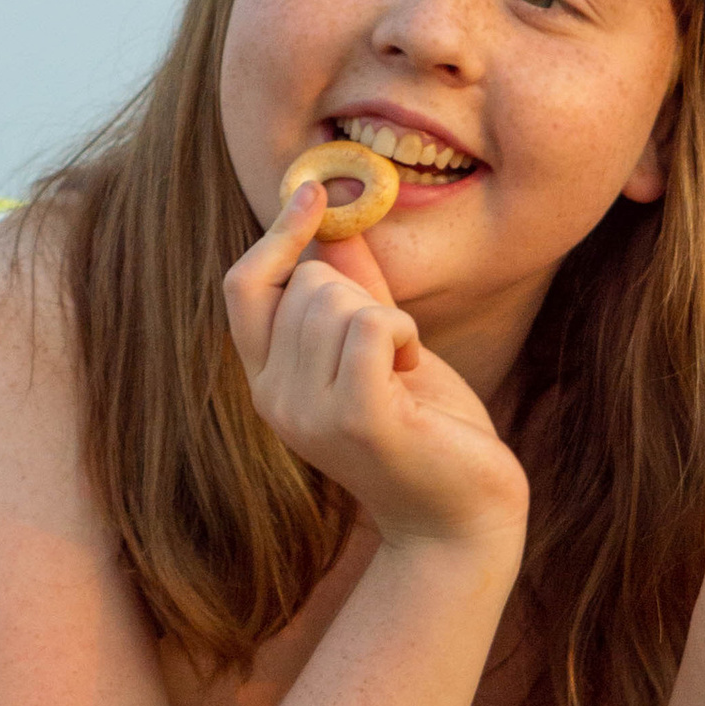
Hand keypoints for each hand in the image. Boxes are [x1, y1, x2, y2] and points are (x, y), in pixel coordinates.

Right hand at [222, 181, 528, 551]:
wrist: (461, 513)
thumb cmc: (426, 429)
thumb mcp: (381, 345)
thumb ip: (354, 285)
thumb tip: (334, 216)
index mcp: (269, 381)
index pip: (243, 286)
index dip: (276, 233)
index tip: (311, 192)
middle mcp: (275, 400)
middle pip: (304, 284)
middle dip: (360, 293)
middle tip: (391, 348)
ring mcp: (311, 414)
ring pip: (336, 300)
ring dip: (387, 317)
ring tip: (402, 366)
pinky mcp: (358, 421)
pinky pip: (370, 325)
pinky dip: (402, 332)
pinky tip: (412, 365)